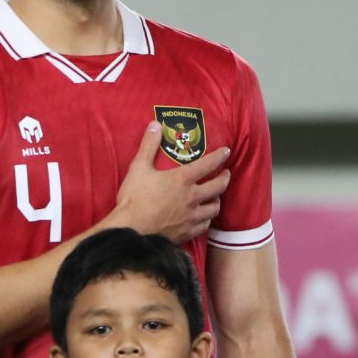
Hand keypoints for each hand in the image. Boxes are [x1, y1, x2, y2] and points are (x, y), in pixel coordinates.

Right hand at [109, 121, 229, 242]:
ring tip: (215, 196)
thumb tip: (155, 125)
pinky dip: (207, 219)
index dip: (219, 156)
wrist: (131, 231)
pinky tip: (203, 218)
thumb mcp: (138, 168)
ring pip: (215, 208)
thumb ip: (148, 145)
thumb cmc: (134, 199)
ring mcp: (191, 217)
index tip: (226, 151)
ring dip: (217, 199)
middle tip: (226, 173)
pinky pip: (204, 226)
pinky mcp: (187, 233)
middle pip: (218, 186)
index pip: (208, 164)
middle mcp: (192, 198)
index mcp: (182, 179)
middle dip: (225, 178)